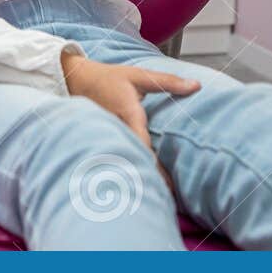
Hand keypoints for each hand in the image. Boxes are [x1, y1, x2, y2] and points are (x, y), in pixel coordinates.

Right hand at [61, 50, 197, 186]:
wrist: (75, 80)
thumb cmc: (109, 78)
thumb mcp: (139, 76)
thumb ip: (168, 82)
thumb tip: (196, 86)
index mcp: (128, 114)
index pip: (142, 143)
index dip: (153, 164)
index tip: (167, 183)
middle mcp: (116, 128)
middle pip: (133, 158)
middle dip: (148, 177)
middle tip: (167, 196)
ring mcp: (107, 136)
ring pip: (122, 160)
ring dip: (136, 175)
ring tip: (154, 195)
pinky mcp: (102, 140)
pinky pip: (115, 156)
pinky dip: (125, 168)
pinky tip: (133, 182)